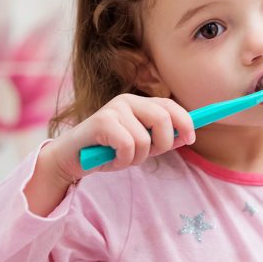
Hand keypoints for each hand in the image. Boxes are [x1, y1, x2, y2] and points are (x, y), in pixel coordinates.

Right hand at [43, 94, 195, 184]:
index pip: (170, 105)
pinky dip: (124, 160)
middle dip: (163, 144)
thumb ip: (161, 139)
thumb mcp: (140, 146)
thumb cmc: (108, 152)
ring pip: (145, 139)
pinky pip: (128, 146)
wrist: (71, 159)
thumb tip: (187, 135)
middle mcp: (127, 101)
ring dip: (137, 158)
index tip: (191, 138)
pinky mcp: (102, 121)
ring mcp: (114, 109)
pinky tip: (111, 158)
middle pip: (163, 119)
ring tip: (122, 158)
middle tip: (148, 155)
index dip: (185, 121)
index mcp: (139, 104)